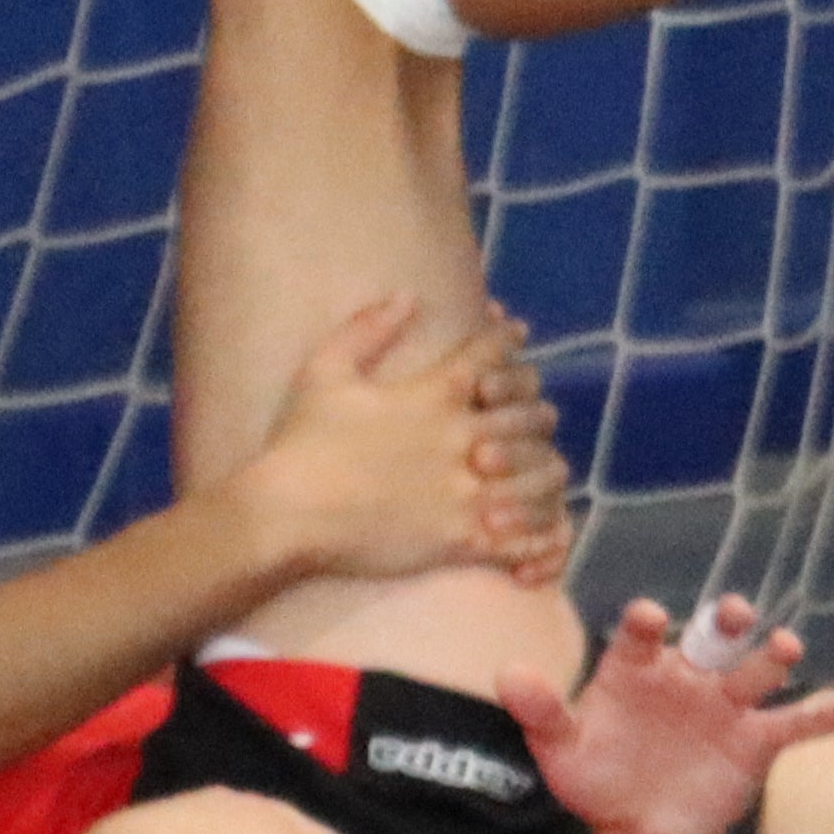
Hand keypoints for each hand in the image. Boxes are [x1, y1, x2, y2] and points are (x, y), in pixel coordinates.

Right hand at [236, 295, 574, 588]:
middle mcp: (462, 439)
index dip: (508, 338)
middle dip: (536, 408)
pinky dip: (541, 532)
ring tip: (543, 468)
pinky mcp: (465, 538)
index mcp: (434, 395)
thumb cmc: (300, 443)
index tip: (516, 332)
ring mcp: (468, 490)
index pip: (491, 353)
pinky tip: (541, 528)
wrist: (287, 514)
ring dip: (546, 467)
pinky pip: (528, 535)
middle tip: (533, 410)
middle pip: (533, 414)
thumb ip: (366, 330)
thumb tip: (406, 295)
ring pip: (544, 472)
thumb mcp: (323, 372)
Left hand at [510, 597, 833, 833]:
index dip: (643, 626)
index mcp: (635, 672)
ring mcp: (724, 707)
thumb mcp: (561, 751)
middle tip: (734, 613)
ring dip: (772, 659)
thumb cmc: (599, 780)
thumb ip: (541, 712)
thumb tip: (508, 676)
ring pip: (754, 674)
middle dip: (723, 623)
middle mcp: (685, 678)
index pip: (639, 639)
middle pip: (709, 640)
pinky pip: (794, 724)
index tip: (647, 617)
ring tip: (787, 647)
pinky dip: (826, 715)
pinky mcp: (755, 741)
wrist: (643, 828)